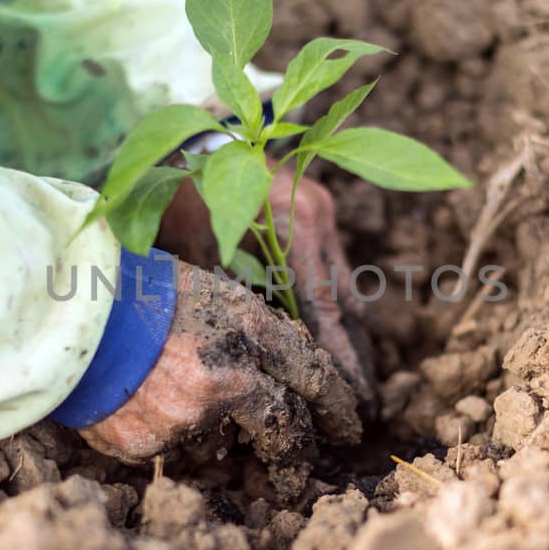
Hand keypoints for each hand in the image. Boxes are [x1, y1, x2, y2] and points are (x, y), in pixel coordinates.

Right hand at [79, 263, 361, 495]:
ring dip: (217, 438)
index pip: (314, 376)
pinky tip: (142, 404)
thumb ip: (250, 335)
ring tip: (183, 406)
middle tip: (298, 474)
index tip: (348, 427)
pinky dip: (165, 434)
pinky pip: (172, 450)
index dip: (336, 406)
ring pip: (224, 445)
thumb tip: (282, 378)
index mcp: (248, 328)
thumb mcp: (209, 289)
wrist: (61, 312)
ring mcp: (189, 417)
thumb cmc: (136, 288)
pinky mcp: (150, 445)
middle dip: (295, 455)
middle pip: (284, 429)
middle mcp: (229, 377)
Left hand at [156, 166, 377, 411]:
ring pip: (343, 285)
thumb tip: (256, 361)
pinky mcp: (317, 209)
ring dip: (346, 332)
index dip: (341, 359)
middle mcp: (318, 218)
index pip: (325, 309)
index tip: (355, 399)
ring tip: (354, 382)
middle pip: (346, 302)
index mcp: (293, 228)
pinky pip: (332, 266)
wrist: (188, 143)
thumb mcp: (202, 255)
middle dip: (355, 355)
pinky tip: (333, 337)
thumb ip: (235, 301)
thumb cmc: (183, 199)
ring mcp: (322, 211)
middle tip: (365, 406)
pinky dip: (332, 302)